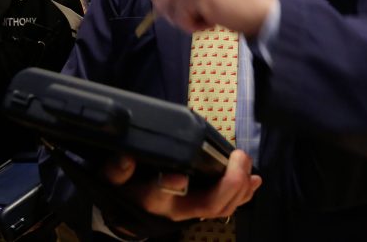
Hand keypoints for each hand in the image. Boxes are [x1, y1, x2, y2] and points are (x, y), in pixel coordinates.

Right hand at [103, 151, 261, 221]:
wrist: (130, 209)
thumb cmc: (124, 188)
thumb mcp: (112, 178)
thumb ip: (117, 169)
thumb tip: (126, 157)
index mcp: (153, 198)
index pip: (162, 194)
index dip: (172, 186)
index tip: (179, 176)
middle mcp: (178, 208)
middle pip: (209, 204)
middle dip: (229, 183)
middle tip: (238, 157)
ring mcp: (193, 210)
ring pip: (223, 207)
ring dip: (241, 188)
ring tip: (248, 166)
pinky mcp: (203, 206)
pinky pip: (228, 206)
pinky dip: (244, 193)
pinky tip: (254, 181)